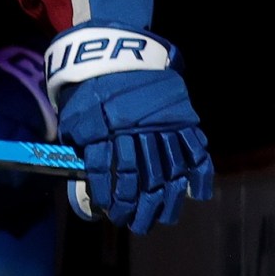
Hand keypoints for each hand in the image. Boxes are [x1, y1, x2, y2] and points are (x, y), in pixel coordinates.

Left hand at [51, 46, 212, 232]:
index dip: (110, 197)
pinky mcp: (181, 116)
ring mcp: (160, 122)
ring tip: (164, 217)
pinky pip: (194, 148)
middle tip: (137, 225)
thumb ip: (81, 146)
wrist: (119, 50)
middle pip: (138, 177)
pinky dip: (199, 172)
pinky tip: (198, 193)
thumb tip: (83, 182)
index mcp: (101, 128)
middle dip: (137, 206)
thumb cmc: (91, 88)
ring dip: (166, 198)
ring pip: (166, 168)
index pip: (105, 172)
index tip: (112, 214)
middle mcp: (133, 129)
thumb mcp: (75, 116)